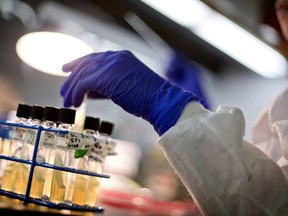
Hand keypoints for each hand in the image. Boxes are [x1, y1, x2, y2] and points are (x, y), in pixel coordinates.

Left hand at [60, 50, 200, 134]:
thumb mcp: (124, 87)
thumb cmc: (146, 97)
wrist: (159, 100)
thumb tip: (87, 91)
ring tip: (68, 101)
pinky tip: (75, 103)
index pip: (94, 58)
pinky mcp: (105, 77)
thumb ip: (106, 85)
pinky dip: (76, 93)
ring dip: (72, 89)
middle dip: (71, 78)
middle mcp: (114, 57)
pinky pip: (83, 84)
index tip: (67, 70)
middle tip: (64, 91)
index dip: (78, 64)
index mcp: (120, 56)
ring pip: (82, 74)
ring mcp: (110, 65)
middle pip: (85, 64)